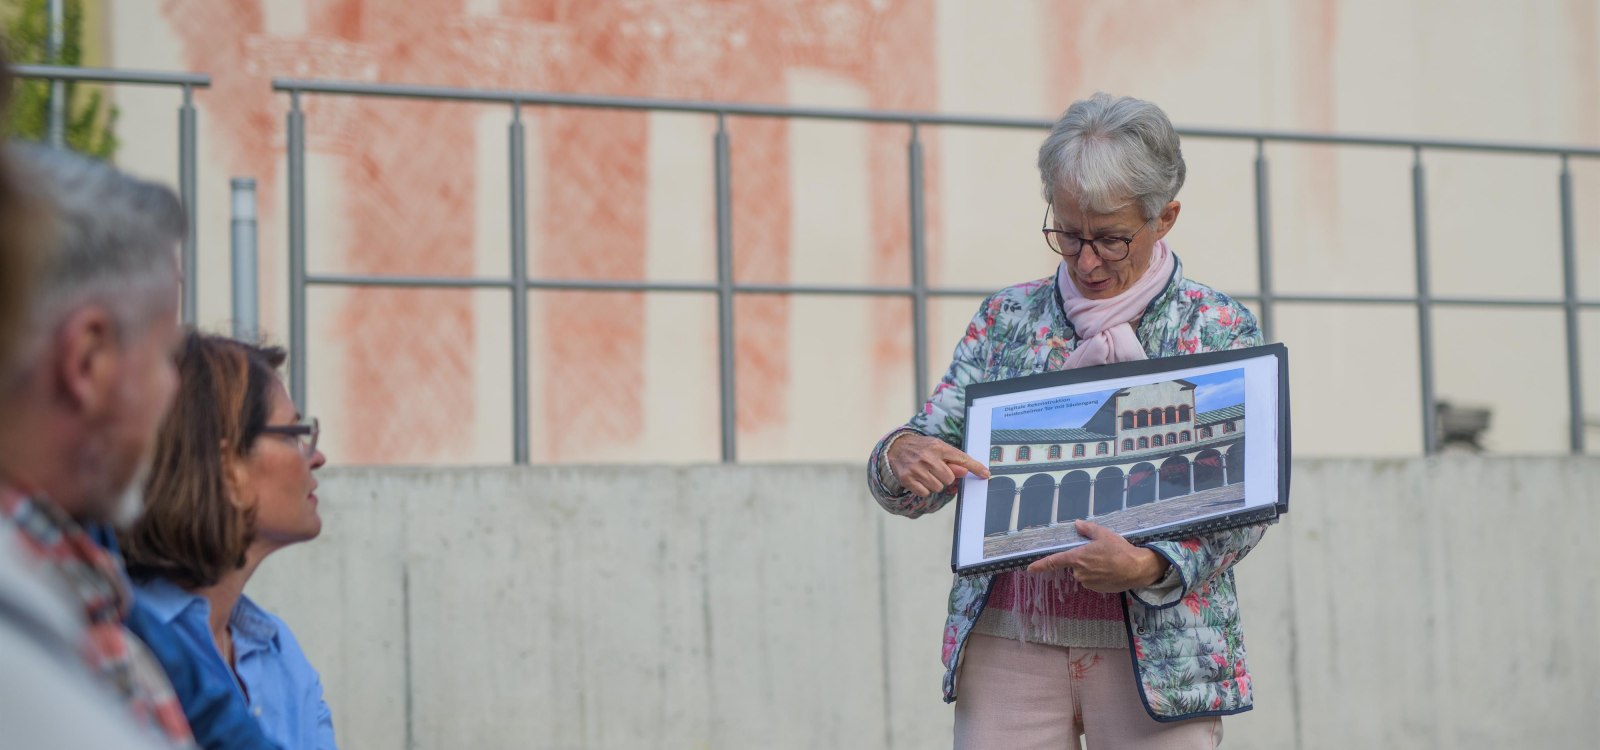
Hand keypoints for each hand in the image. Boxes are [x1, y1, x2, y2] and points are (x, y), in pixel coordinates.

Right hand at [886, 434, 990, 497]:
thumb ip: (952, 460)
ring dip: (935, 484)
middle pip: (949, 478)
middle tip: (936, 470)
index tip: (985, 474)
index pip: (961, 458)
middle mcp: (927, 457)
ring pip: (938, 487)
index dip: (975, 467)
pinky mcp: (907, 479)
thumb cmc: (922, 448)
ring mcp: (916, 468)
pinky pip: (925, 493)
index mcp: (938, 447)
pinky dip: (924, 489)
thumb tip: (965, 471)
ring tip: (927, 474)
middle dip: (945, 477)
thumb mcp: (938, 448)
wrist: (896, 448)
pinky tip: (919, 479)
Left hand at [1026, 520, 1168, 593]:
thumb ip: (1087, 529)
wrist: (1136, 569)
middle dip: (1083, 560)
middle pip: (1074, 565)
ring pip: (1084, 574)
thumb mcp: (1103, 534)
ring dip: (1091, 568)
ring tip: (1108, 562)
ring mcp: (1088, 583)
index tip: (1029, 569)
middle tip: (1100, 554)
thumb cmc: (1119, 550)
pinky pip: (1092, 581)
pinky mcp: (1097, 589)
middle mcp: (1079, 572)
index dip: (1040, 566)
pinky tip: (1110, 571)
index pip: (1053, 562)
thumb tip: (1076, 524)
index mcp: (1077, 558)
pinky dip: (1098, 576)